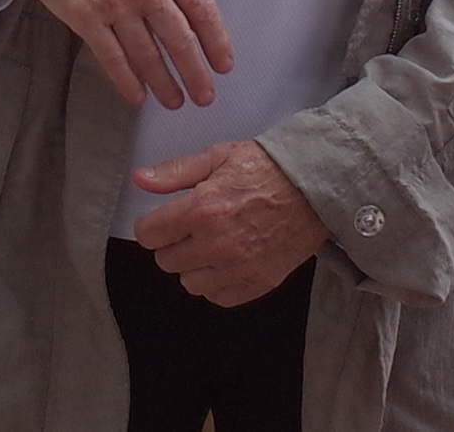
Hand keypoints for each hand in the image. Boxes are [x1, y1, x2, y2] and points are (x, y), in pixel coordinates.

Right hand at [0, 0, 234, 111]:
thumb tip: (187, 10)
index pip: (202, 9)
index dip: (216, 41)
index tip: (222, 63)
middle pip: (180, 40)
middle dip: (195, 74)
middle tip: (204, 95)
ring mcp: (116, 4)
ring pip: (148, 56)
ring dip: (164, 84)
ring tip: (174, 100)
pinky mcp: (87, 19)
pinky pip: (113, 59)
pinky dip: (127, 81)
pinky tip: (137, 95)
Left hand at [130, 140, 327, 306]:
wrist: (313, 188)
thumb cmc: (266, 168)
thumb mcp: (217, 157)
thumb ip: (175, 172)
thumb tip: (140, 180)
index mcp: (202, 210)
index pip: (149, 235)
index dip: (151, 226)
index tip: (162, 221)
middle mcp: (216, 244)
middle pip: (166, 261)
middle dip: (172, 244)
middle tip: (191, 228)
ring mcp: (238, 268)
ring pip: (189, 283)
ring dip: (193, 266)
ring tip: (210, 245)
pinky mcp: (258, 283)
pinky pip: (218, 297)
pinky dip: (217, 283)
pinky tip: (226, 261)